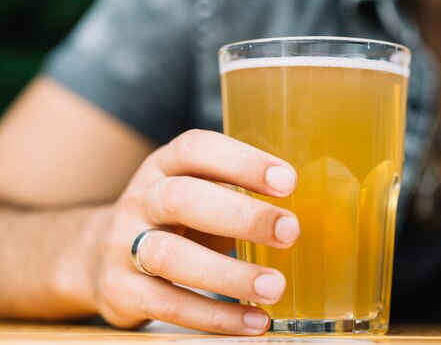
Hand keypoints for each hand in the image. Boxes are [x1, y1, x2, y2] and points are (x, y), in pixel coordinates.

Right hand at [90, 130, 298, 333]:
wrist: (97, 253)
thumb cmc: (172, 218)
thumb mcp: (196, 191)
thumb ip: (236, 194)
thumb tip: (312, 209)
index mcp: (164, 166)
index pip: (197, 150)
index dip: (242, 162)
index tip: (288, 181)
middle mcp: (141, 198)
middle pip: (182, 199)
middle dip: (240, 215)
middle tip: (290, 231)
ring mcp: (124, 244)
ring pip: (170, 255)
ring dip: (228, 274)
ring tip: (274, 287)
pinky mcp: (120, 289)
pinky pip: (168, 304)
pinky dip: (215, 317)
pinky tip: (253, 322)